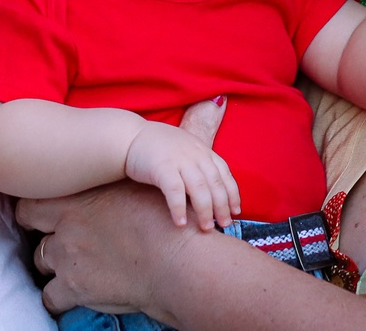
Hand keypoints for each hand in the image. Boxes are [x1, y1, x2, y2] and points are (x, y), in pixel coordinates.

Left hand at [20, 181, 196, 321]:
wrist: (176, 260)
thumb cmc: (166, 221)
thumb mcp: (135, 190)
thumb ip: (110, 191)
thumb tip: (110, 191)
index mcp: (79, 199)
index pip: (33, 202)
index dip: (36, 211)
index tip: (44, 216)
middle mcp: (67, 226)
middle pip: (34, 230)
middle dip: (43, 236)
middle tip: (60, 240)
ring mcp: (67, 257)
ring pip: (42, 260)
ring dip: (55, 264)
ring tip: (75, 266)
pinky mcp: (74, 288)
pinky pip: (50, 298)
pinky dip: (58, 299)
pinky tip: (71, 295)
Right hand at [124, 120, 240, 229]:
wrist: (128, 137)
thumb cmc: (156, 147)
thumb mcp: (183, 150)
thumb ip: (197, 164)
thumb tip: (211, 191)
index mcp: (201, 150)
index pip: (224, 173)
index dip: (232, 193)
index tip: (236, 210)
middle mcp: (194, 154)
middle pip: (215, 183)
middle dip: (222, 206)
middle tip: (225, 224)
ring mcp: (179, 159)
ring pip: (200, 189)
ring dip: (205, 210)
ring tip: (206, 228)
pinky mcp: (161, 167)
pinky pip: (175, 191)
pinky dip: (179, 208)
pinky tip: (181, 223)